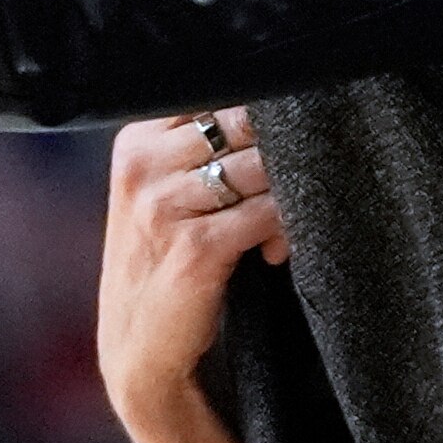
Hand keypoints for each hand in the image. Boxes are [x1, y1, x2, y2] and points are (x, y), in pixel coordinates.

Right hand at [96, 106, 284, 442]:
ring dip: (291, 186)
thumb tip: (293, 102)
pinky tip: (277, 249)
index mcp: (137, 137)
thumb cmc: (168, 264)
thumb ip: (209, 146)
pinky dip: (289, 225)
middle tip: (305, 171)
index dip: (265, 102)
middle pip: (244, 118)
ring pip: (260, 163)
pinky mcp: (192, 249)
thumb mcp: (169, 193)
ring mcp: (161, 205)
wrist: (142, 355)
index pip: (215, 87)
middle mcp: (142, 163)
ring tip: (290, 220)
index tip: (297, 122)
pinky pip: (266, 212)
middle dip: (284, 144)